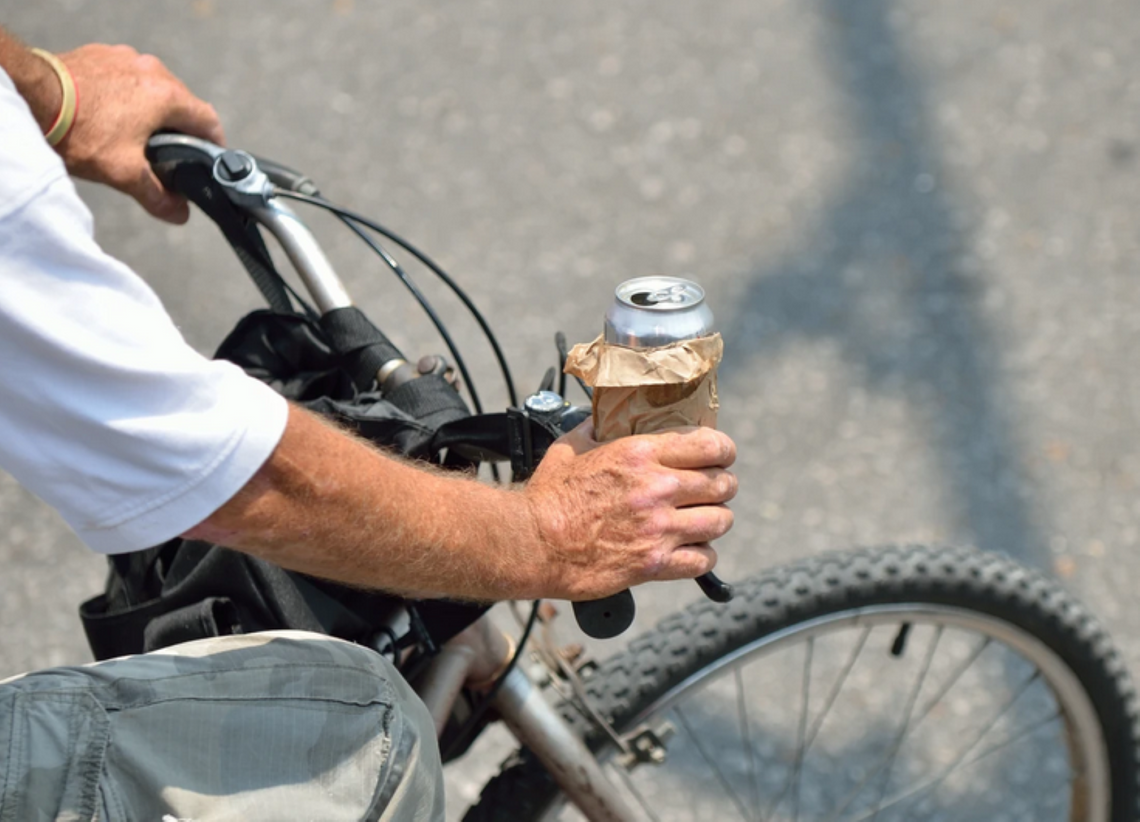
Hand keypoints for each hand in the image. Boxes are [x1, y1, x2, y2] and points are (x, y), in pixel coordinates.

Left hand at [55, 44, 224, 222]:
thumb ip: (158, 196)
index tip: (209, 158)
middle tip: (171, 153)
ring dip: (153, 109)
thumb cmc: (81, 132)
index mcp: (167, 96)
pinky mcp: (101, 54)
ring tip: (136, 134)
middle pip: (181, 102)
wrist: (33, 98)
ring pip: (153, 87)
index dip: (213, 143)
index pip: (208, 120)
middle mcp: (151, 70)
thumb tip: (180, 214)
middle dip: (180, 128)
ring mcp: (125, 58)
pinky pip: (126, 76)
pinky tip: (111, 114)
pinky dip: (127, 94)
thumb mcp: (124, 173)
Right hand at [521, 421, 737, 599]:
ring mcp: (658, 528)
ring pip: (720, 521)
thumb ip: (596, 429)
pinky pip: (703, 560)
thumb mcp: (572, 447)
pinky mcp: (654, 564)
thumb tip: (605, 416)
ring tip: (706, 520)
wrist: (532, 543)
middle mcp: (656, 488)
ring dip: (716, 519)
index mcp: (639, 454)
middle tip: (713, 490)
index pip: (710, 445)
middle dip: (723, 486)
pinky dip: (703, 555)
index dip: (724, 451)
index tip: (721, 456)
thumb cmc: (548, 497)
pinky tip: (692, 550)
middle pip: (722, 484)